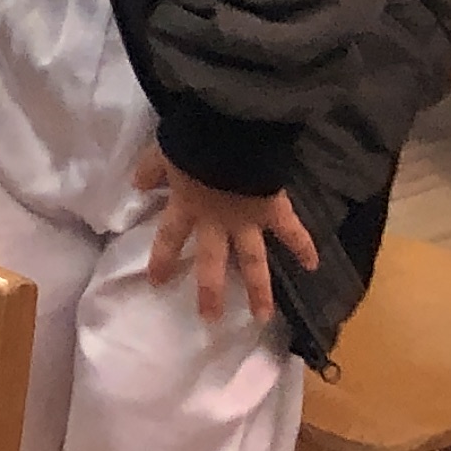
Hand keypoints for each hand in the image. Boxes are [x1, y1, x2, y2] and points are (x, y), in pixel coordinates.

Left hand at [136, 148, 315, 328]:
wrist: (231, 132)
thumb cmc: (194, 140)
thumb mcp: (164, 152)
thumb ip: (151, 170)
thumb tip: (137, 185)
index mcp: (188, 206)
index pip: (169, 238)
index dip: (163, 260)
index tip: (157, 283)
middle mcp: (217, 222)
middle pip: (211, 263)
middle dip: (210, 291)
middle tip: (210, 318)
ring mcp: (247, 220)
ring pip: (253, 261)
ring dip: (259, 289)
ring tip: (263, 316)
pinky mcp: (273, 210)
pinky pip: (292, 232)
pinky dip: (304, 246)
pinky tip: (313, 266)